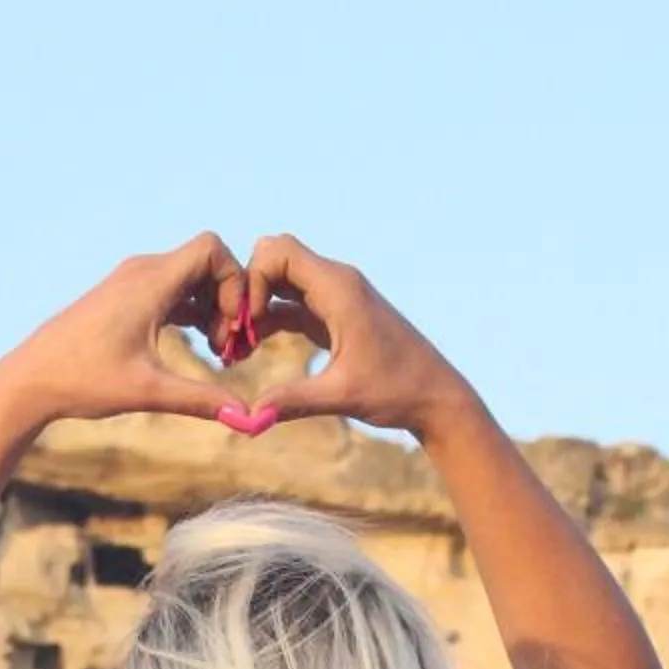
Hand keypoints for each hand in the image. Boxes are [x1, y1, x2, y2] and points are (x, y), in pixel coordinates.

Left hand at [0, 235, 246, 425]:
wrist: (32, 379)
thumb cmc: (83, 380)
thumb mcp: (148, 392)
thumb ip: (201, 400)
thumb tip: (247, 418)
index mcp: (149, 282)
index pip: (212, 249)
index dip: (234, 282)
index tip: (232, 326)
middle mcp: (142, 272)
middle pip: (207, 263)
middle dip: (228, 301)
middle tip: (229, 348)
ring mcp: (132, 282)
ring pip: (191, 278)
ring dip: (211, 309)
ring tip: (216, 353)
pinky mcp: (126, 298)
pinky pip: (173, 291)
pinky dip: (192, 312)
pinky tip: (198, 347)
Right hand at [242, 236, 471, 435]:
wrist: (435, 397)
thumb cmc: (397, 390)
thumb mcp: (341, 396)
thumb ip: (293, 401)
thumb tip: (248, 417)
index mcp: (339, 289)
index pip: (279, 251)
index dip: (252, 280)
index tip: (245, 323)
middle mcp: (337, 283)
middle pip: (275, 257)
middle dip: (247, 290)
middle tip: (234, 334)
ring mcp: (336, 298)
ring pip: (280, 281)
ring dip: (255, 308)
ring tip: (235, 348)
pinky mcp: (334, 316)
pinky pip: (291, 304)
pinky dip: (269, 321)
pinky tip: (250, 350)